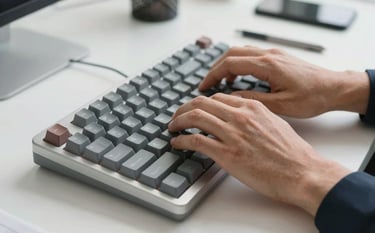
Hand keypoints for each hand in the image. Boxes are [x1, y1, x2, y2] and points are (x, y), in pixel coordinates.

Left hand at [168, 93, 349, 215]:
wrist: (302, 172)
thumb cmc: (292, 152)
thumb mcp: (274, 123)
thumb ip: (254, 117)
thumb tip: (239, 119)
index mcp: (252, 107)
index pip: (217, 98)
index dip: (202, 102)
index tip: (195, 109)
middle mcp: (240, 116)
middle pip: (202, 103)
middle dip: (184, 108)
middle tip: (177, 116)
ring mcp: (232, 134)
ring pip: (195, 117)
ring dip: (178, 121)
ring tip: (172, 127)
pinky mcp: (227, 153)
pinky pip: (195, 140)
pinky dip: (181, 139)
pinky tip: (177, 143)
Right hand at [199, 46, 369, 117]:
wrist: (334, 88)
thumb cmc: (313, 97)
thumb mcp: (281, 105)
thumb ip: (253, 100)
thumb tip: (231, 99)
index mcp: (268, 66)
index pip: (230, 63)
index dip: (213, 75)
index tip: (203, 87)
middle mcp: (269, 55)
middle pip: (231, 54)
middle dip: (215, 68)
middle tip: (206, 85)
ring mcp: (273, 54)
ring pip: (240, 52)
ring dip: (226, 65)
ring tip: (219, 83)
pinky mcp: (277, 58)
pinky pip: (251, 56)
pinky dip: (238, 65)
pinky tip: (238, 79)